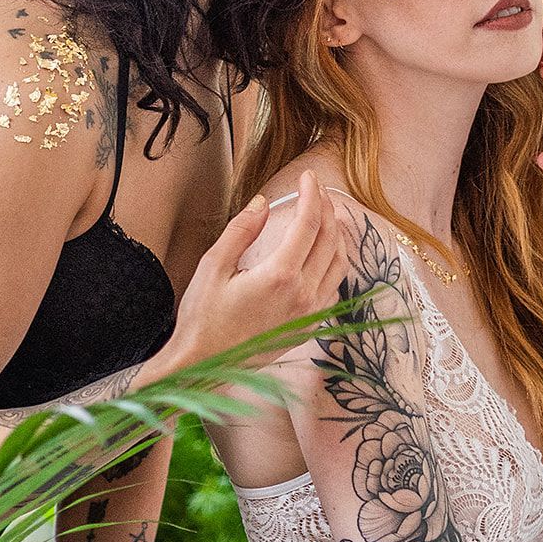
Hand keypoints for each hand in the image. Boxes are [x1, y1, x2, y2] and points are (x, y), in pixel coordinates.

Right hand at [160, 170, 345, 370]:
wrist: (205, 365)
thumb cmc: (203, 318)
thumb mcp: (214, 265)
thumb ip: (242, 230)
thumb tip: (263, 203)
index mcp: (280, 276)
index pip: (309, 222)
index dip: (311, 194)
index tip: (308, 176)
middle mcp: (303, 295)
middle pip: (330, 239)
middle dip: (327, 208)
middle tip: (317, 190)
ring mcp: (309, 313)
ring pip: (339, 264)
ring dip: (337, 234)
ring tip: (328, 215)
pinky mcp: (308, 327)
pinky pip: (334, 288)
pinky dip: (335, 263)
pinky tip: (325, 253)